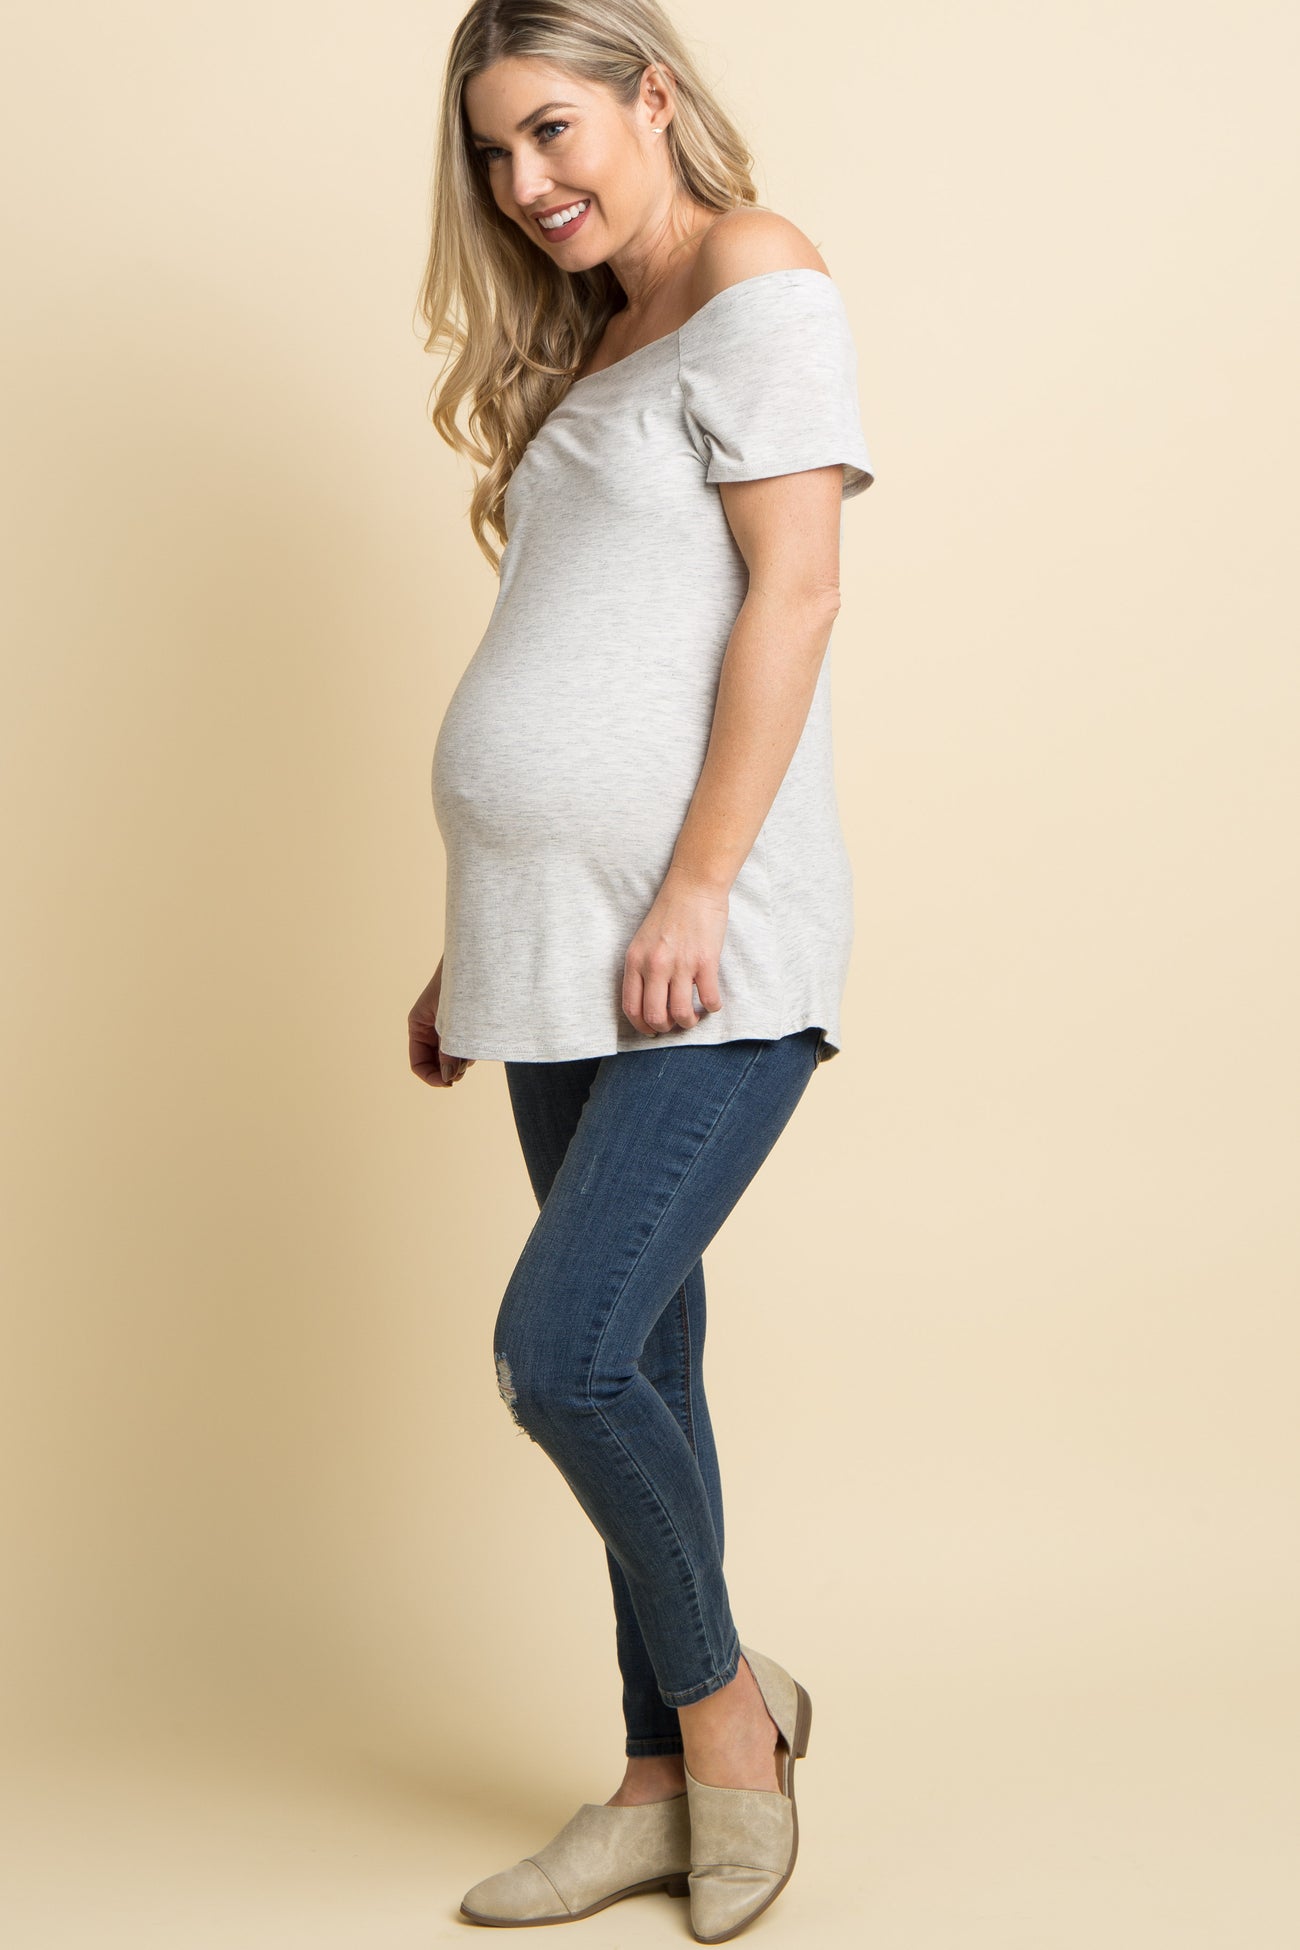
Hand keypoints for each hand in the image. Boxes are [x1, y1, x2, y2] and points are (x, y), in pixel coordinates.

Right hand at [408, 956, 474, 1086]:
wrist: (479, 958)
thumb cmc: (461, 983)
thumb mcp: (452, 1020)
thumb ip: (449, 1050)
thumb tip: (448, 1078)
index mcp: (418, 1025)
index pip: (418, 1063)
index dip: (431, 1077)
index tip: (449, 1083)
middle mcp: (431, 1029)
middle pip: (437, 1065)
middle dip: (451, 1069)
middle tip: (467, 1063)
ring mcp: (448, 1027)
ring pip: (453, 1058)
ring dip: (464, 1059)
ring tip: (475, 1043)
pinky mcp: (465, 1025)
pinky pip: (465, 1047)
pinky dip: (472, 1050)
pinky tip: (481, 1039)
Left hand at [622, 867, 727, 1038]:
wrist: (694, 887)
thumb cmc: (669, 913)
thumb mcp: (643, 940)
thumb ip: (641, 968)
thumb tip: (648, 1000)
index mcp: (635, 961)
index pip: (631, 1007)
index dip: (642, 1026)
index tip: (652, 1030)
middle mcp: (654, 966)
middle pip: (655, 1017)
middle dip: (666, 1027)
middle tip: (675, 1022)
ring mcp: (680, 965)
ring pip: (681, 1014)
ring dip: (689, 1022)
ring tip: (694, 1015)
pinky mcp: (705, 962)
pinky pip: (708, 999)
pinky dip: (712, 1008)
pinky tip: (712, 1003)